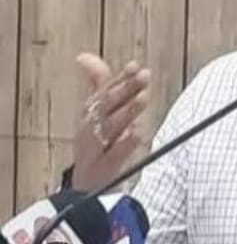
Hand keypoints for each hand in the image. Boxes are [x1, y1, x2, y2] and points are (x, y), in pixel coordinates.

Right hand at [72, 53, 150, 190]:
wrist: (86, 187)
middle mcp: (90, 129)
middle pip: (107, 106)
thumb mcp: (97, 115)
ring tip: (143, 97)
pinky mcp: (104, 169)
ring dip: (128, 111)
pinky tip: (137, 133)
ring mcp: (96, 149)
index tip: (135, 66)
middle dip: (126, 89)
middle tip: (144, 76)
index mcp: (90, 114)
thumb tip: (84, 56)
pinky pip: (115, 155)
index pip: (105, 92)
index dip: (120, 79)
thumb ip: (97, 84)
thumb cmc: (96, 144)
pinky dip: (125, 143)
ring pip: (111, 127)